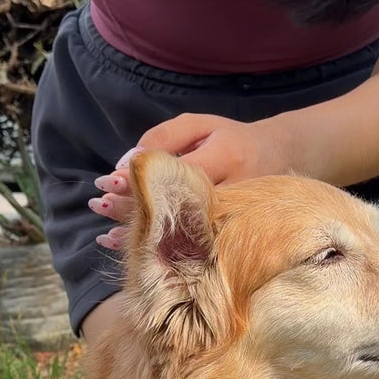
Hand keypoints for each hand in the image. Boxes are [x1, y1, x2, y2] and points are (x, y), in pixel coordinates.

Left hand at [88, 113, 295, 248]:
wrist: (280, 158)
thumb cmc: (231, 138)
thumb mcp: (200, 125)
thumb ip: (164, 137)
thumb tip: (129, 162)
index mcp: (227, 157)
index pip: (176, 172)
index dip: (141, 179)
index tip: (106, 181)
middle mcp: (235, 191)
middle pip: (177, 206)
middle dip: (134, 208)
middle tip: (99, 205)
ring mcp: (236, 219)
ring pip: (183, 233)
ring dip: (143, 236)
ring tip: (105, 236)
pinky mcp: (233, 237)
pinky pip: (192, 247)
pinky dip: (160, 249)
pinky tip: (135, 253)